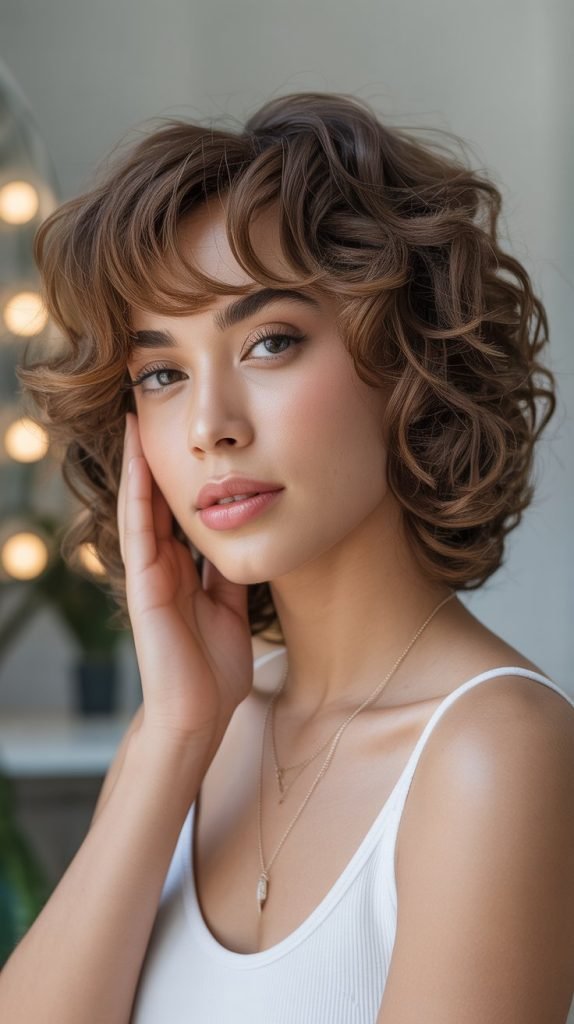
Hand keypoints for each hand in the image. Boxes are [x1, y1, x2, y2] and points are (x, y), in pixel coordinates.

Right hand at [117, 412, 254, 750]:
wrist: (199, 714)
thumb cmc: (215, 670)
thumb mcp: (231, 609)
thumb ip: (226, 577)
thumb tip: (239, 542)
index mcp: (184, 572)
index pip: (180, 512)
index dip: (184, 475)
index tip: (190, 439)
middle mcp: (163, 566)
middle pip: (158, 500)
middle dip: (157, 458)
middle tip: (155, 411)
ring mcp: (150, 574)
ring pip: (142, 506)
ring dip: (139, 465)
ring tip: (136, 420)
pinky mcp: (144, 585)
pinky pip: (139, 531)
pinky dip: (137, 495)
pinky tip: (138, 463)